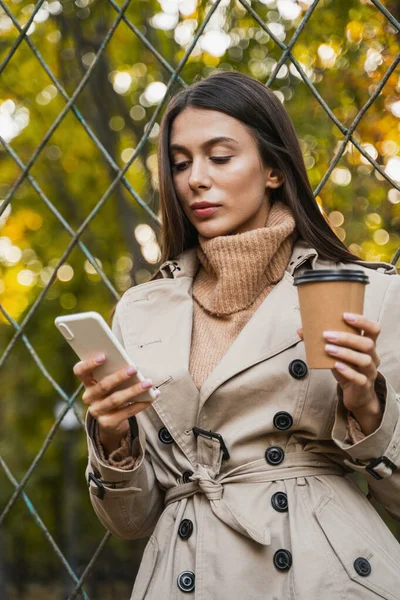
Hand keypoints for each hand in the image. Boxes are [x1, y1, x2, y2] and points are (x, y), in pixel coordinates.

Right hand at [73, 355, 159, 452]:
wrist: (110, 421)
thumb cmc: (113, 392)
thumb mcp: (110, 382)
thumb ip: (114, 372)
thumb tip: (131, 365)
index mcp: (87, 383)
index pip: (80, 371)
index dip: (89, 363)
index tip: (103, 356)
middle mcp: (89, 397)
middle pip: (103, 385)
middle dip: (119, 377)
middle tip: (134, 369)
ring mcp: (97, 411)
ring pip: (116, 399)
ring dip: (134, 390)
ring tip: (148, 383)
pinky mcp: (107, 423)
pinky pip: (126, 412)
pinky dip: (140, 404)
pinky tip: (151, 397)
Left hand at [297, 313, 383, 434]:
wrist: (356, 395)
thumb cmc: (347, 368)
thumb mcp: (336, 355)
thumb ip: (323, 342)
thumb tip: (300, 330)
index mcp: (368, 345)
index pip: (374, 329)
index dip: (362, 321)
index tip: (344, 315)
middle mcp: (373, 357)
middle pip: (367, 344)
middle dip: (347, 338)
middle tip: (327, 335)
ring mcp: (370, 372)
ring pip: (364, 360)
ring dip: (345, 353)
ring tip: (327, 348)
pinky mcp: (364, 385)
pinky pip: (359, 378)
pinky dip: (348, 371)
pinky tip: (336, 365)